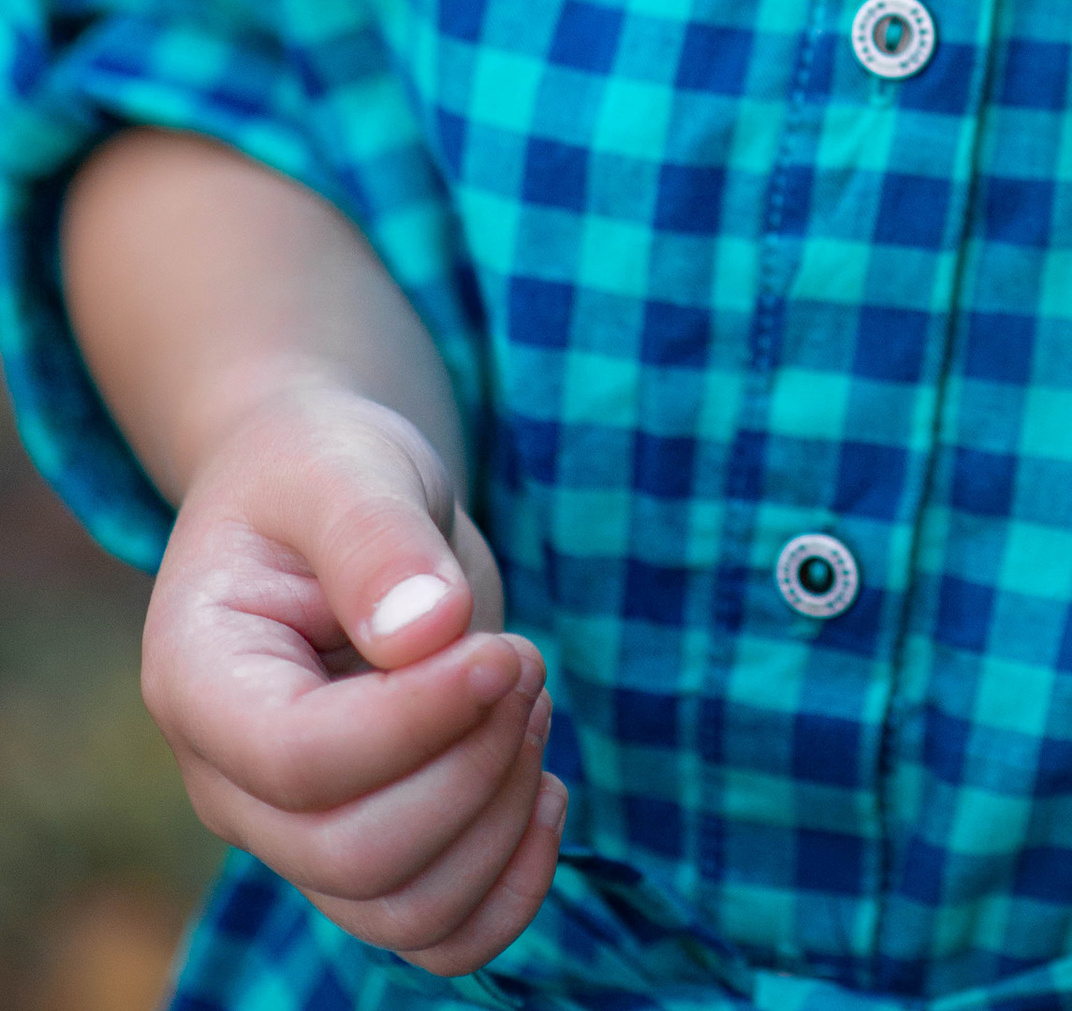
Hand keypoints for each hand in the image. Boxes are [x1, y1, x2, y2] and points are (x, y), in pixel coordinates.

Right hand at [140, 377, 562, 978]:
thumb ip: (377, 539)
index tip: (502, 649)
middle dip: (474, 765)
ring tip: (534, 696)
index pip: (302, 760)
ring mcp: (295, 828)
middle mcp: (231, 781)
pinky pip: (436, 932)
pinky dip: (511, 889)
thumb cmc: (325, 468)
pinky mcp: (365, 846)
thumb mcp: (345, 464)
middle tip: (526, 657)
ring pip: (405, 909)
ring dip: (503, 817)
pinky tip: (548, 791)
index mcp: (199, 680)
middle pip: (357, 854)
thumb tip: (433, 631)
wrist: (333, 498)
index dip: (419, 722)